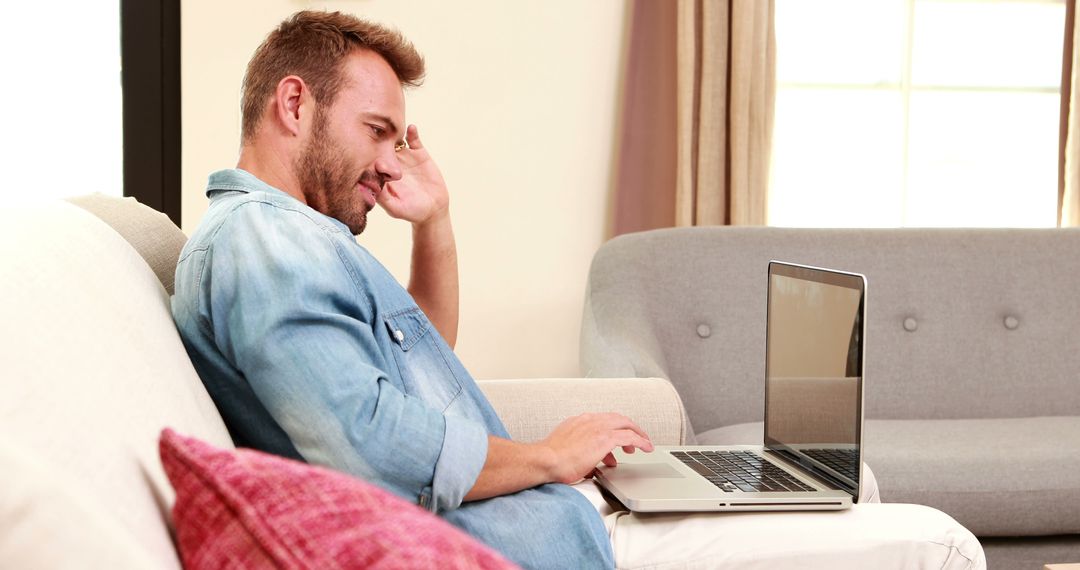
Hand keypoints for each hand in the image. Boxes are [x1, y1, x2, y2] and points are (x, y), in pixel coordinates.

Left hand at [378, 125, 448, 225]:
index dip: (368, 155)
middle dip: (378, 139)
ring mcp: (404, 156)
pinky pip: (414, 139)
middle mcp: (390, 163)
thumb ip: (383, 198)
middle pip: (380, 146)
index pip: (371, 161)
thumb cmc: (412, 212)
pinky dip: (412, 132)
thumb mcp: (396, 208)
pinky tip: (411, 128)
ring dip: (392, 132)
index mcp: (381, 174)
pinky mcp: (419, 152)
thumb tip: (371, 186)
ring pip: (395, 140)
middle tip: (377, 133)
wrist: (434, 208)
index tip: (368, 152)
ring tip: (392, 127)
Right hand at [538, 413, 653, 483]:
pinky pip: (630, 437)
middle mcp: (590, 420)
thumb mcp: (567, 451)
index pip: (602, 421)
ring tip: (643, 444)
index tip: (615, 441)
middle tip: (635, 439)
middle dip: (628, 428)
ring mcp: (598, 427)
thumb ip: (581, 453)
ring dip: (636, 433)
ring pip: (625, 424)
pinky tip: (646, 447)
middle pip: (617, 418)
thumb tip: (590, 465)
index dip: (612, 429)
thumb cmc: (551, 460)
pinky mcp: (606, 438)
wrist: (546, 460)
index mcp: (579, 421)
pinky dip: (641, 441)